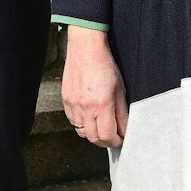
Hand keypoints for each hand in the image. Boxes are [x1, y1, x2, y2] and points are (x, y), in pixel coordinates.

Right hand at [60, 26, 127, 147]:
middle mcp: (85, 106)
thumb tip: (124, 130)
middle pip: (93, 138)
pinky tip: (89, 116)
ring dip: (92, 133)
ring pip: (81, 131)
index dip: (116, 142)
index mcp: (102, 104)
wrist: (85, 48)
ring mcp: (73, 104)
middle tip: (112, 137)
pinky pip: (73, 120)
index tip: (121, 139)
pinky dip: (81, 123)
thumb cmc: (104, 65)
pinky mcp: (65, 100)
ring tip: (100, 127)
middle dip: (105, 141)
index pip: (108, 135)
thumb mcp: (120, 90)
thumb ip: (122, 113)